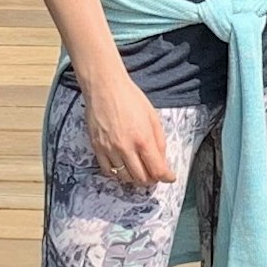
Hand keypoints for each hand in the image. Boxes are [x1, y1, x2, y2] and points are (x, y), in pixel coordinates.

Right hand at [79, 65, 173, 188]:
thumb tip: (162, 161)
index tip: (169, 177)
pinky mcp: (97, 147)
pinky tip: (123, 167)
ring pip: (124, 177)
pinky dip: (118, 173)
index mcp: (143, 139)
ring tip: (140, 171)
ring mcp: (109, 149)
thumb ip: (159, 141)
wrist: (105, 87)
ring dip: (135, 178)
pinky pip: (107, 171)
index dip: (166, 177)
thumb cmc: (130, 98)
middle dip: (151, 179)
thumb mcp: (153, 117)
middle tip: (155, 174)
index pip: (157, 170)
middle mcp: (126, 147)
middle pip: (141, 178)